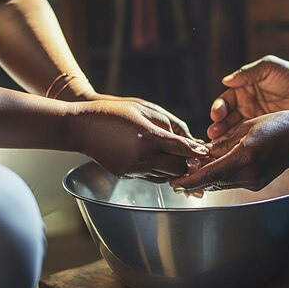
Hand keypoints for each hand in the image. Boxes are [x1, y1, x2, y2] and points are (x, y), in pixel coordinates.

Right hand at [69, 100, 207, 181]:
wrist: (80, 127)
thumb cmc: (114, 112)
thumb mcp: (144, 109)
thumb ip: (169, 123)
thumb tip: (188, 138)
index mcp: (147, 138)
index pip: (180, 148)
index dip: (196, 151)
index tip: (208, 152)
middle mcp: (141, 158)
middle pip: (177, 168)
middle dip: (188, 163)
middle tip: (197, 158)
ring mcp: (133, 170)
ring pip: (166, 177)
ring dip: (175, 170)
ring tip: (184, 163)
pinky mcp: (126, 176)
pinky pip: (152, 178)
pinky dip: (161, 172)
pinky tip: (164, 163)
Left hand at [172, 110, 288, 191]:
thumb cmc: (278, 124)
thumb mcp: (246, 127)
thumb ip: (222, 143)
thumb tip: (201, 153)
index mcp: (244, 156)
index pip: (209, 174)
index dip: (189, 180)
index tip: (174, 183)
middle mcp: (249, 173)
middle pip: (213, 181)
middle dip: (194, 179)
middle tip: (177, 175)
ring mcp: (255, 181)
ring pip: (222, 183)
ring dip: (207, 178)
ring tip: (192, 170)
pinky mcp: (258, 184)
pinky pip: (233, 181)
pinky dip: (221, 176)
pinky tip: (215, 167)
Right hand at [208, 56, 288, 139]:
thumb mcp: (269, 68)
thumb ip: (248, 73)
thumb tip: (226, 80)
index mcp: (244, 89)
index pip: (225, 100)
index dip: (219, 108)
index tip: (216, 115)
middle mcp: (245, 105)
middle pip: (225, 118)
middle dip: (218, 126)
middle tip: (213, 134)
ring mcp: (254, 120)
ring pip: (234, 130)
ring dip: (225, 138)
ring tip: (219, 144)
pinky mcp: (263, 132)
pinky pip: (247, 139)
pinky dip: (238, 145)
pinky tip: (233, 150)